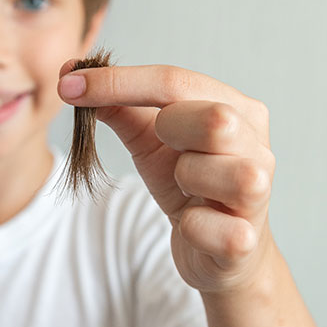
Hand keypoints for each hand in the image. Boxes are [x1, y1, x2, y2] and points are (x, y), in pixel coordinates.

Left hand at [58, 63, 275, 293]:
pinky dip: (189, 226)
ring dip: (184, 179)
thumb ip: (121, 107)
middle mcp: (257, 144)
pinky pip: (204, 226)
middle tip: (165, 145)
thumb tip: (72, 75)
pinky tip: (193, 222)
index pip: (174, 81)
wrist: (222, 251)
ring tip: (187, 188)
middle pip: (213, 119)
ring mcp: (258, 192)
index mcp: (237, 109)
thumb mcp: (152, 141)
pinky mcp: (245, 240)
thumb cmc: (189, 185)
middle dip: (171, 131)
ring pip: (212, 171)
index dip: (117, 82)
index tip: (67, 84)